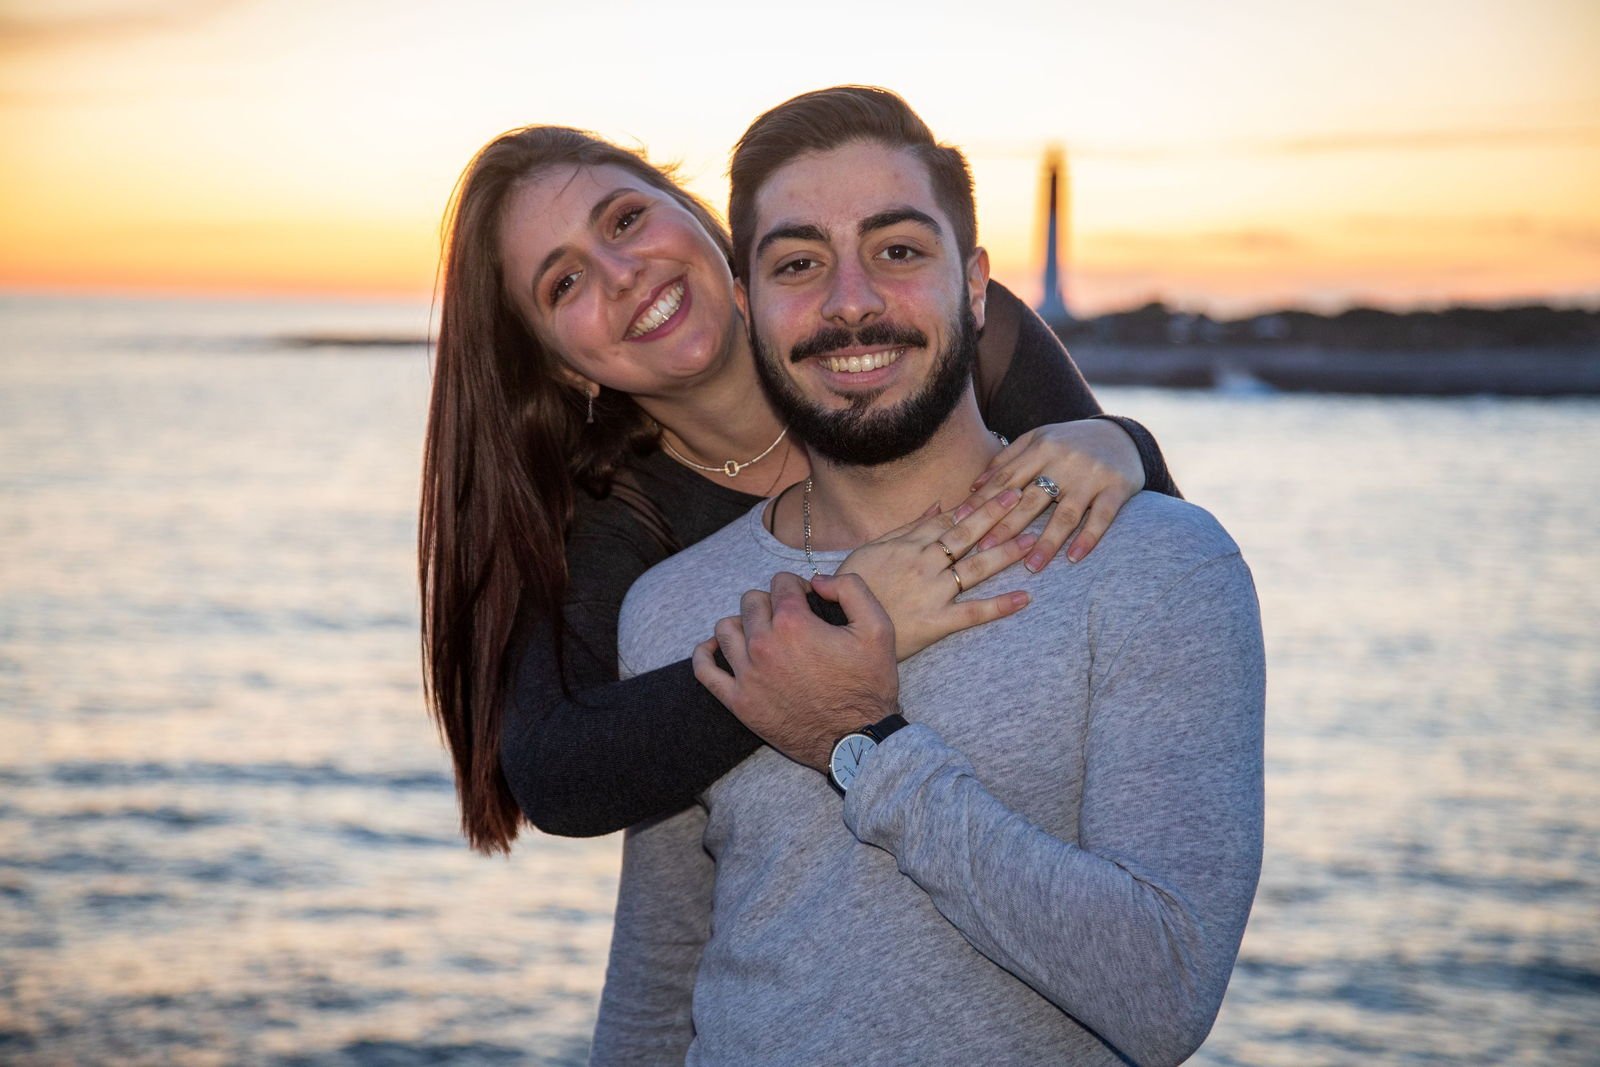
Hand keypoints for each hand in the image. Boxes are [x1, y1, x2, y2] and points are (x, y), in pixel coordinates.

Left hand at [692, 571, 898, 770]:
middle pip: (751, 601)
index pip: (780, 582)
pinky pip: (704, 670)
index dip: (798, 588)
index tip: (809, 603)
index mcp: (793, 623)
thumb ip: (850, 588)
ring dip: (743, 623)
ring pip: (726, 628)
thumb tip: (817, 581)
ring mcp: (746, 674)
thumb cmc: (868, 685)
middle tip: (790, 620)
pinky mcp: (738, 701)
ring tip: (762, 634)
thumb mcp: (878, 627)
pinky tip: (718, 648)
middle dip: (771, 602)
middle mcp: (763, 645)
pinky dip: (706, 653)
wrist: (856, 740)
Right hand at [835, 490, 1035, 660]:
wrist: (837, 628)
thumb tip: (938, 505)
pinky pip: (973, 613)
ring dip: (1005, 553)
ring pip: (975, 568)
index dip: (977, 503)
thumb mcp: (872, 549)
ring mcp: (932, 592)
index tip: (1001, 486)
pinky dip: (1000, 606)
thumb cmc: (854, 587)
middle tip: (1023, 495)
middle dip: (996, 513)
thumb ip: (908, 528)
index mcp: (908, 545)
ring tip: (1032, 539)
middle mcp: (924, 564)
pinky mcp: (936, 622)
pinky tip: (1024, 598)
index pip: (949, 519)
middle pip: (966, 534)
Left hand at [961, 419, 1143, 568]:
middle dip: (1005, 526)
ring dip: (1047, 542)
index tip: (960, 524)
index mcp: (1041, 448)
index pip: (1006, 479)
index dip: (982, 503)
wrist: (1122, 435)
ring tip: (1031, 566)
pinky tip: (1074, 558)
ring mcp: (1091, 475)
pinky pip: (1102, 517)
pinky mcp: (1117, 487)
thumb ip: (1007, 460)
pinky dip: (1088, 538)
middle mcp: (1064, 460)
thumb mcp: (1038, 440)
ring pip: (1066, 513)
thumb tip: (974, 487)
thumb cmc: (1070, 442)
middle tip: (984, 551)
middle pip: (1030, 499)